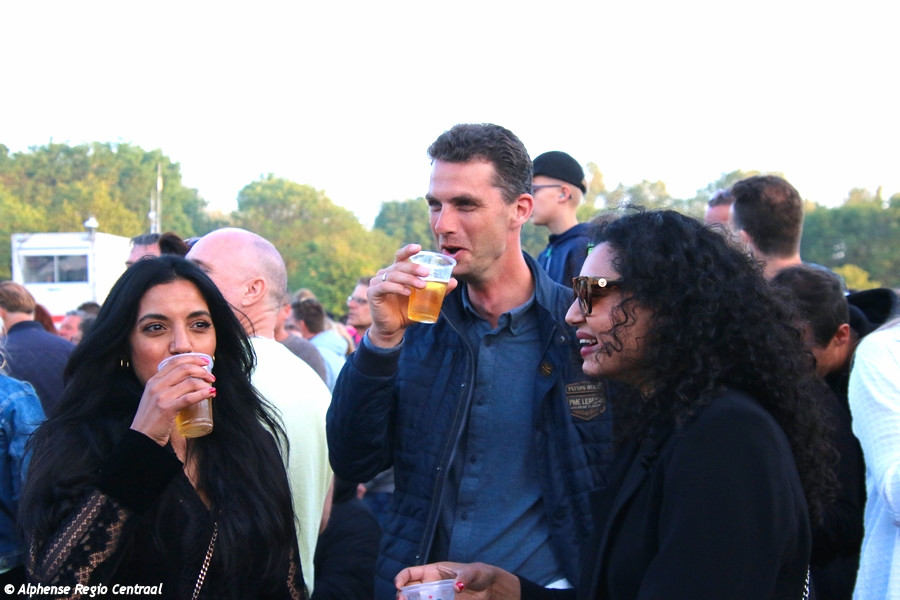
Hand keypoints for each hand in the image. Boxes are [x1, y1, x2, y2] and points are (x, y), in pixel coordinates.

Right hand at [130, 354, 215, 446]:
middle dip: (202, 370)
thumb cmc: (152, 419)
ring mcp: (161, 396)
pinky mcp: (167, 408)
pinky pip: (190, 397)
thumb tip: (189, 382)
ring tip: (212, 388)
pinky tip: (211, 393)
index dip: (192, 358)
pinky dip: (203, 394)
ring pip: (189, 382)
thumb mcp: (154, 398)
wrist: (141, 438)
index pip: (175, 361)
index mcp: (153, 381)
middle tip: (211, 377)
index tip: (205, 361)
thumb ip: (166, 388)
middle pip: (184, 368)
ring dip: (205, 384)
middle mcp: (156, 386)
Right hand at [368, 243, 457, 347]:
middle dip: (414, 267)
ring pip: (393, 275)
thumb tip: (454, 282)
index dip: (408, 250)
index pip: (401, 257)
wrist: (393, 329)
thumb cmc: (407, 312)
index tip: (419, 247)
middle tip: (427, 272)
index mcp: (396, 272)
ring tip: (422, 285)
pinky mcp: (373, 293)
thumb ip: (437, 291)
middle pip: (399, 265)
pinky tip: (407, 292)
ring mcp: (377, 283)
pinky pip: (385, 286)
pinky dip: (397, 288)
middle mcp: (385, 274)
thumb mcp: (424, 301)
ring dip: (409, 279)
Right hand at [395, 562, 519, 599]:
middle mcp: (430, 586)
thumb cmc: (480, 575)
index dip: (401, 578)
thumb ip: (464, 578)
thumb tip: (456, 587)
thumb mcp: (473, 572)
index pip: (410, 573)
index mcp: (433, 571)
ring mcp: (435, 598)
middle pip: (408, 591)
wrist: (491, 590)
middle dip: (402, 596)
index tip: (399, 586)